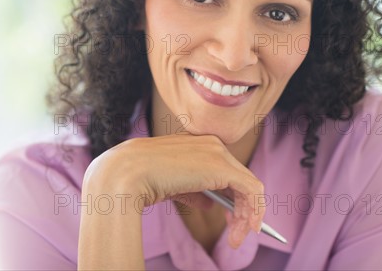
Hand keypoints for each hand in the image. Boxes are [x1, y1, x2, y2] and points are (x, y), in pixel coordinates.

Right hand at [83, 133, 264, 247]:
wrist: (128, 172)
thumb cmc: (142, 177)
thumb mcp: (173, 185)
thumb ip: (194, 191)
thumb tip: (210, 203)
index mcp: (198, 143)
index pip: (226, 170)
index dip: (233, 196)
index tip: (232, 218)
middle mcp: (212, 144)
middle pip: (240, 178)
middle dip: (242, 209)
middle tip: (236, 235)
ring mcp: (219, 153)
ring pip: (248, 185)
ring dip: (247, 215)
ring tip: (236, 239)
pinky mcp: (223, 168)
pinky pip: (251, 190)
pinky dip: (254, 210)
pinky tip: (246, 229)